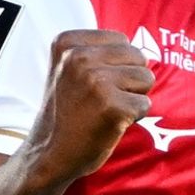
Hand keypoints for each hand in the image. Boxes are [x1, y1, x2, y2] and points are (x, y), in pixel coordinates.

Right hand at [24, 30, 153, 187]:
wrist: (49, 154)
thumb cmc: (67, 111)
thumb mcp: (68, 69)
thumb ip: (97, 52)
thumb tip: (144, 51)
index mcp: (67, 43)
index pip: (122, 40)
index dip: (117, 65)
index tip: (92, 85)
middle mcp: (79, 57)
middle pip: (138, 56)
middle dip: (129, 80)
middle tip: (102, 100)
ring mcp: (95, 81)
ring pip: (146, 78)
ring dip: (132, 98)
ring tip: (106, 110)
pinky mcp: (112, 107)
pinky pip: (145, 104)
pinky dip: (133, 118)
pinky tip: (109, 124)